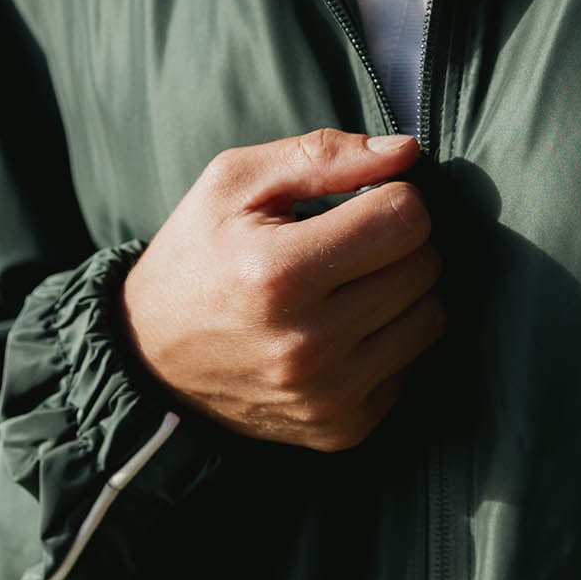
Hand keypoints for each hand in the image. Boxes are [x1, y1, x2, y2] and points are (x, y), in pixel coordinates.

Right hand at [120, 129, 442, 450]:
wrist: (149, 360)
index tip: (359, 204)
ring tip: (348, 287)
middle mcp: (308, 344)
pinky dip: (390, 341)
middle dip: (397, 243)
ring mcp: (328, 395)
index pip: (406, 218)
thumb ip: (323, 155)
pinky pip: (413, 366)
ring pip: (431, 316)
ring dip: (402, 292)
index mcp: (279, 274)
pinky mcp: (343, 428)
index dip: (391, 198)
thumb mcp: (234, 183)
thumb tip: (407, 151)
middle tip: (349, 245)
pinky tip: (344, 332)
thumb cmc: (198, 256)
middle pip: (424, 266)